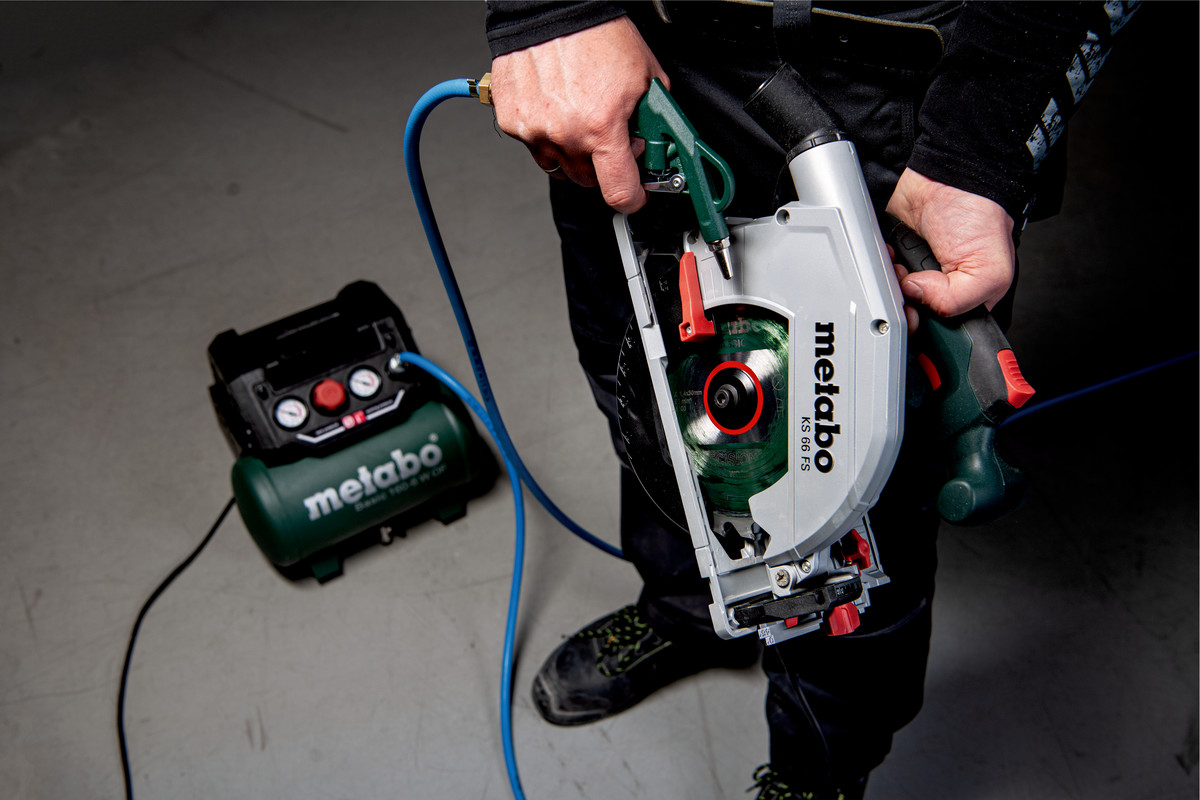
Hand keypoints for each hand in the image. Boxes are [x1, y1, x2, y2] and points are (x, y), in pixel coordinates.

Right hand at [489, 16, 668, 212]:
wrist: (552, 8)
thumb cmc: (597, 33)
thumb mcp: (646, 76)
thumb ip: (652, 118)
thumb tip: (654, 141)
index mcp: (601, 127)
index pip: (619, 192)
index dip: (632, 198)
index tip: (634, 195)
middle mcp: (565, 133)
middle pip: (588, 180)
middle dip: (602, 165)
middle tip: (608, 138)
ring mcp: (534, 130)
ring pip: (559, 165)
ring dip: (572, 151)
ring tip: (579, 117)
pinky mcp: (512, 121)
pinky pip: (533, 144)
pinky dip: (546, 133)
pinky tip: (555, 106)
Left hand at [885, 168, 1014, 330]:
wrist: (950, 176)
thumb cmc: (980, 215)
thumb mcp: (990, 271)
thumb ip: (958, 300)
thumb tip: (919, 299)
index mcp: (968, 300)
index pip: (943, 332)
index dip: (929, 328)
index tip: (920, 317)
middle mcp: (940, 290)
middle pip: (911, 317)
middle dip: (905, 305)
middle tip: (910, 285)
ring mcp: (916, 274)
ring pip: (891, 296)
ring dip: (890, 282)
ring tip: (902, 264)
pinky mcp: (895, 256)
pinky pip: (876, 272)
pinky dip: (878, 264)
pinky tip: (891, 254)